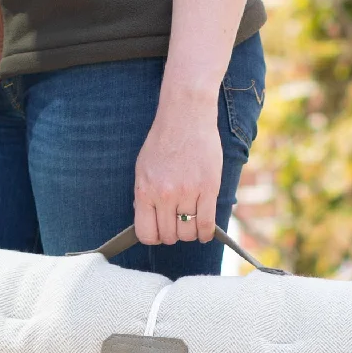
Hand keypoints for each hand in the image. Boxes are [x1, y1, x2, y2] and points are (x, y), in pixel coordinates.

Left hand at [134, 94, 221, 245]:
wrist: (186, 115)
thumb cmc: (163, 142)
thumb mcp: (143, 169)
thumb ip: (143, 196)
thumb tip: (147, 220)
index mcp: (145, 191)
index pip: (146, 233)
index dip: (154, 237)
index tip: (160, 232)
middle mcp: (165, 195)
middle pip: (169, 236)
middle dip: (173, 235)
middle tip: (178, 225)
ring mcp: (187, 192)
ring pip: (188, 232)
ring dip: (190, 234)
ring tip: (191, 224)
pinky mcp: (208, 188)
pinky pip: (207, 224)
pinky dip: (206, 234)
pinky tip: (205, 232)